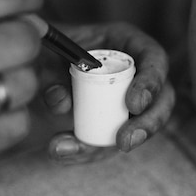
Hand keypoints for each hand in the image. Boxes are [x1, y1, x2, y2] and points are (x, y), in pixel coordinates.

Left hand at [43, 22, 175, 164]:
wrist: (35, 57)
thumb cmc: (49, 45)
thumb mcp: (48, 51)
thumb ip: (52, 71)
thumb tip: (62, 101)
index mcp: (128, 43)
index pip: (155, 61)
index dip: (151, 84)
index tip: (133, 105)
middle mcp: (135, 74)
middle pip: (160, 103)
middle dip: (146, 127)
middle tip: (124, 143)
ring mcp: (125, 102)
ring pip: (134, 130)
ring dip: (106, 147)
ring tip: (71, 150)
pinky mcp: (110, 123)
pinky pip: (106, 142)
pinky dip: (86, 151)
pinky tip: (62, 151)